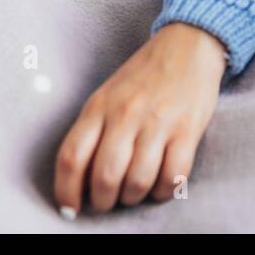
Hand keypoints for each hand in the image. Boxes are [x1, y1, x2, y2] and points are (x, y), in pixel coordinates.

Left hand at [53, 22, 228, 214]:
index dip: (66, 192)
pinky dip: (164, 191)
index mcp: (99, 106)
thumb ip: (93, 132)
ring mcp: (158, 121)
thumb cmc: (143, 76)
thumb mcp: (107, 96)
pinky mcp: (187, 129)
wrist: (187, 45)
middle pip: (104, 177)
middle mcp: (125, 114)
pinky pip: (173, 176)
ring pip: (138, 181)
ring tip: (135, 192)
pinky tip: (161, 185)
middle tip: (109, 200)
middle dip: (104, 201)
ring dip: (134, 197)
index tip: (70, 209)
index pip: (71, 157)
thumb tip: (80, 180)